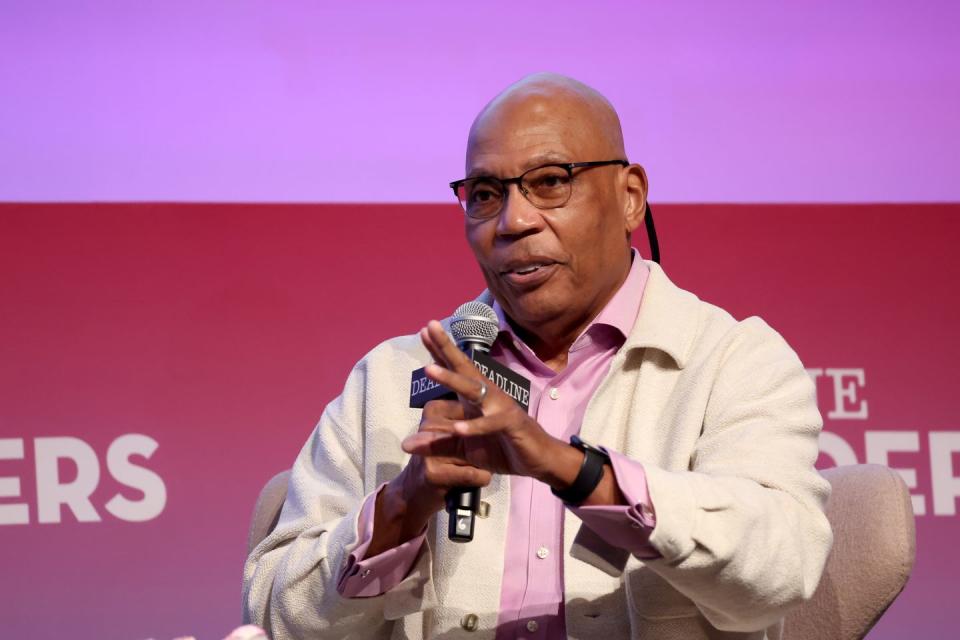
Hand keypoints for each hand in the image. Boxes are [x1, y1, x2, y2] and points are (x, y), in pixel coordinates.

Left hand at [401, 320, 567, 482]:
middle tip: (428, 326)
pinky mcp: (512, 425)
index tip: (423, 330)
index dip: (439, 351)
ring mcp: (500, 408)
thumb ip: (436, 444)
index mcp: (475, 398)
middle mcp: (487, 396)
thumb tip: (404, 445)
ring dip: (451, 379)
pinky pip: (491, 424)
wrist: (539, 460)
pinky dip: (475, 426)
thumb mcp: (463, 448)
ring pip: (473, 390)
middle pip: (463, 368)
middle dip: (445, 348)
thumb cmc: (502, 448)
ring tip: (429, 369)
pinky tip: (458, 428)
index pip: (456, 369)